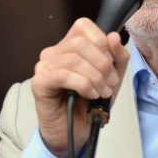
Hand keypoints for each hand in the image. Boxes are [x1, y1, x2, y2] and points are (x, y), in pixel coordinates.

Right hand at [31, 18, 129, 157]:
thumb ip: (118, 56)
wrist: (76, 131)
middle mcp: (54, 52)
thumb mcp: (113, 77)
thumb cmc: (91, 103)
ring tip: (102, 92)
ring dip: (95, 78)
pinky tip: (90, 94)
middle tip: (110, 83)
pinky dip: (83, 84)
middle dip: (102, 63)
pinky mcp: (39, 82)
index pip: (83, 26)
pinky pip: (63, 75)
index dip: (102, 42)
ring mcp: (44, 66)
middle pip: (80, 43)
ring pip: (73, 59)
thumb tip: (113, 36)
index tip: (112, 63)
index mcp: (70, 45)